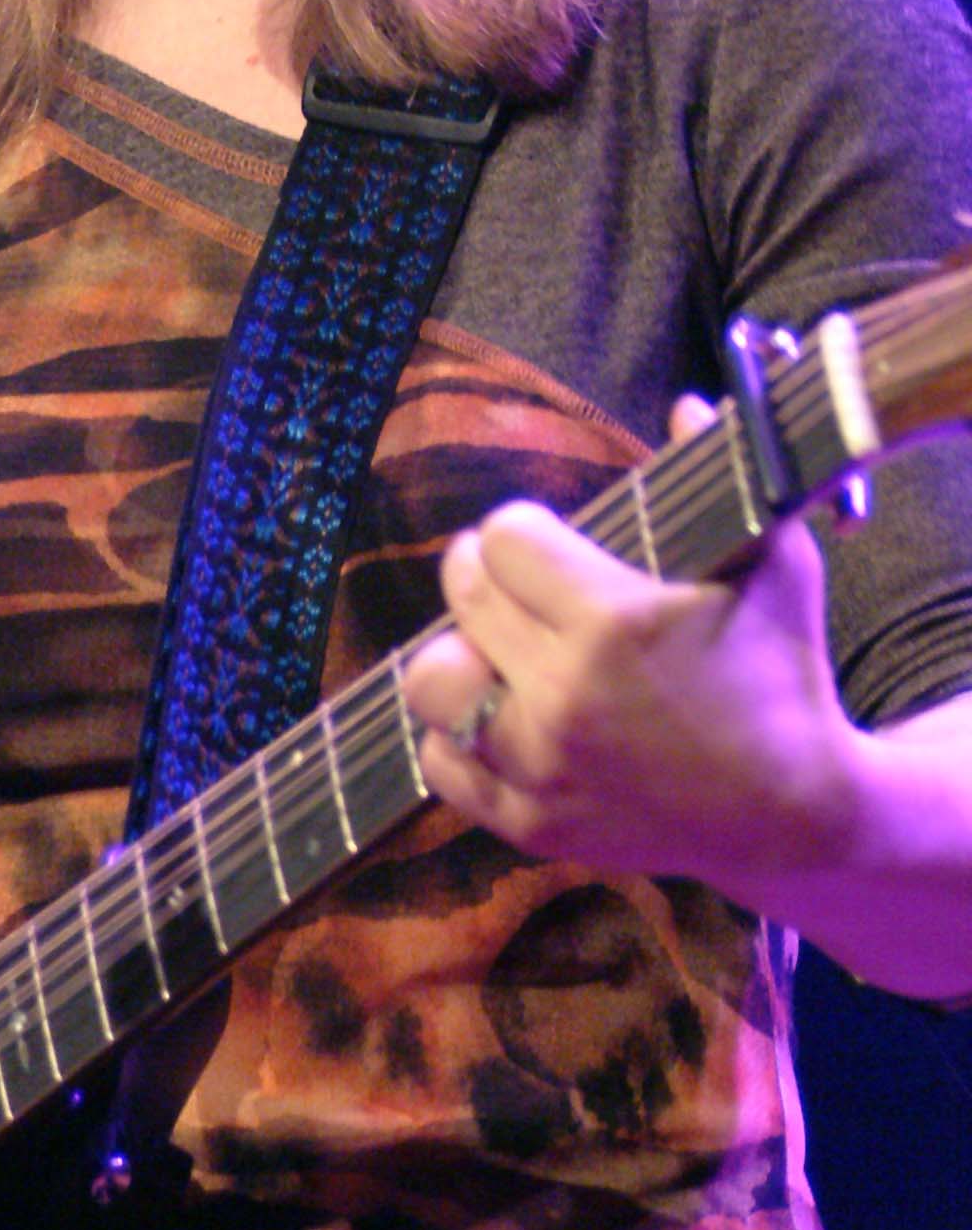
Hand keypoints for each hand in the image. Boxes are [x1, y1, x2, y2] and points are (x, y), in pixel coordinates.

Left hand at [402, 397, 865, 900]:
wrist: (799, 815)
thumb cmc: (783, 675)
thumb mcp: (775, 565)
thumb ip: (723, 477)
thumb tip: (688, 403)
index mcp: (612, 623)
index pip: (503, 538)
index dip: (523, 529)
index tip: (548, 539)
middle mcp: (563, 696)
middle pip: (461, 596)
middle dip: (483, 575)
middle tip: (513, 581)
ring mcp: (541, 768)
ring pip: (429, 683)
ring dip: (455, 654)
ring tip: (494, 649)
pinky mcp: (531, 826)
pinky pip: (443, 764)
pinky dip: (457, 737)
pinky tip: (496, 715)